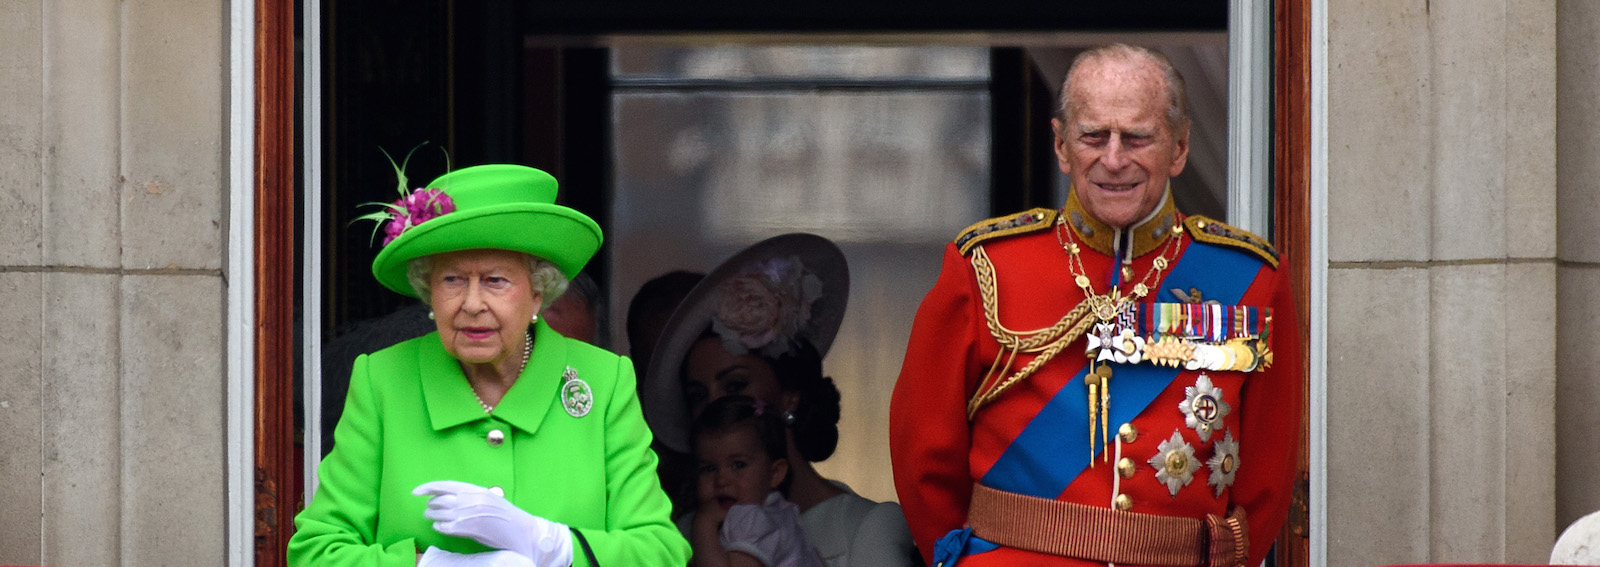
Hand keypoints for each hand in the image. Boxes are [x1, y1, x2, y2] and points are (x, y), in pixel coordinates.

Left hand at [414, 481, 573, 566]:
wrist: (520, 530)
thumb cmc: (505, 515)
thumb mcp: (489, 497)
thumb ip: (470, 495)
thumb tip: (449, 497)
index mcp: (475, 489)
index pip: (444, 485)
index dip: (427, 487)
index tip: (416, 492)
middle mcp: (470, 500)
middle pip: (439, 500)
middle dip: (430, 505)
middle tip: (429, 509)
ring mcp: (467, 515)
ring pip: (439, 514)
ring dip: (432, 516)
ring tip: (432, 518)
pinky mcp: (467, 530)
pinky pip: (444, 527)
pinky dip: (439, 527)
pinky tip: (441, 527)